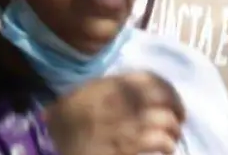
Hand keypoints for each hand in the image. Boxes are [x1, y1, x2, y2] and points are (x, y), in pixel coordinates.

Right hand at [45, 72, 184, 154]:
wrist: (49, 147)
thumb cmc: (68, 124)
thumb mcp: (86, 96)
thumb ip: (111, 89)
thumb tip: (142, 91)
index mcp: (111, 86)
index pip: (151, 79)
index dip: (168, 90)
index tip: (173, 101)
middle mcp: (122, 101)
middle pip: (164, 99)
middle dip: (176, 110)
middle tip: (178, 121)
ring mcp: (126, 125)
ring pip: (166, 121)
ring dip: (173, 131)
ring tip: (172, 139)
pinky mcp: (127, 148)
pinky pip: (159, 142)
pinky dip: (167, 146)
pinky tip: (165, 151)